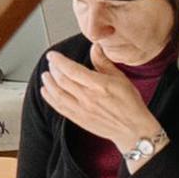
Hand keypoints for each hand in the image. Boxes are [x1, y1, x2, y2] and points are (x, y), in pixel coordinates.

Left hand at [38, 51, 162, 154]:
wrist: (132, 129)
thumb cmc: (130, 104)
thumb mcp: (120, 79)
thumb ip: (104, 63)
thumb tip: (94, 48)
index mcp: (99, 85)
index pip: (72, 70)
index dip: (59, 61)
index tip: (53, 55)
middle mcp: (88, 98)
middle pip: (62, 80)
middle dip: (53, 69)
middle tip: (51, 63)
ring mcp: (82, 110)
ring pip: (58, 94)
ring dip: (49, 83)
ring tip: (46, 75)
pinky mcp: (79, 119)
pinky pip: (59, 107)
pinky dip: (50, 98)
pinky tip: (46, 91)